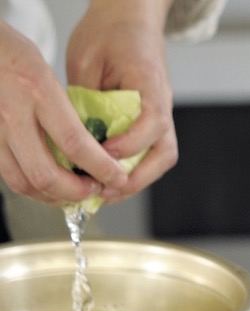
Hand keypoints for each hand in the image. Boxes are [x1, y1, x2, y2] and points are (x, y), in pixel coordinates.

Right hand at [0, 20, 125, 204]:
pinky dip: (33, 187)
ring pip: (24, 183)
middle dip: (76, 192)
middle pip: (46, 175)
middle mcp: (12, 114)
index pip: (75, 144)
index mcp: (37, 92)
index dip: (101, 168)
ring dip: (54, 196)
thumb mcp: (47, 72)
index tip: (117, 176)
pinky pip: (9, 176)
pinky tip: (50, 184)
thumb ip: (66, 111)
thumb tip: (94, 149)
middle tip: (95, 189)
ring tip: (75, 192)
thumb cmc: (12, 54)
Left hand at [66, 0, 176, 204]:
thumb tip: (77, 138)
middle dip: (138, 177)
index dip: (129, 145)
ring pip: (161, 158)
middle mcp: (163, 104)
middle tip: (107, 190)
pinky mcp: (152, 122)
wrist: (130, 19)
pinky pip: (149, 152)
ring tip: (107, 192)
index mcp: (151, 84)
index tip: (103, 155)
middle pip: (165, 153)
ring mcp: (161, 115)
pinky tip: (108, 177)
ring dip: (137, 179)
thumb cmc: (109, 32)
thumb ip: (86, 98)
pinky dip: (132, 169)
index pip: (152, 123)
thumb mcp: (87, 59)